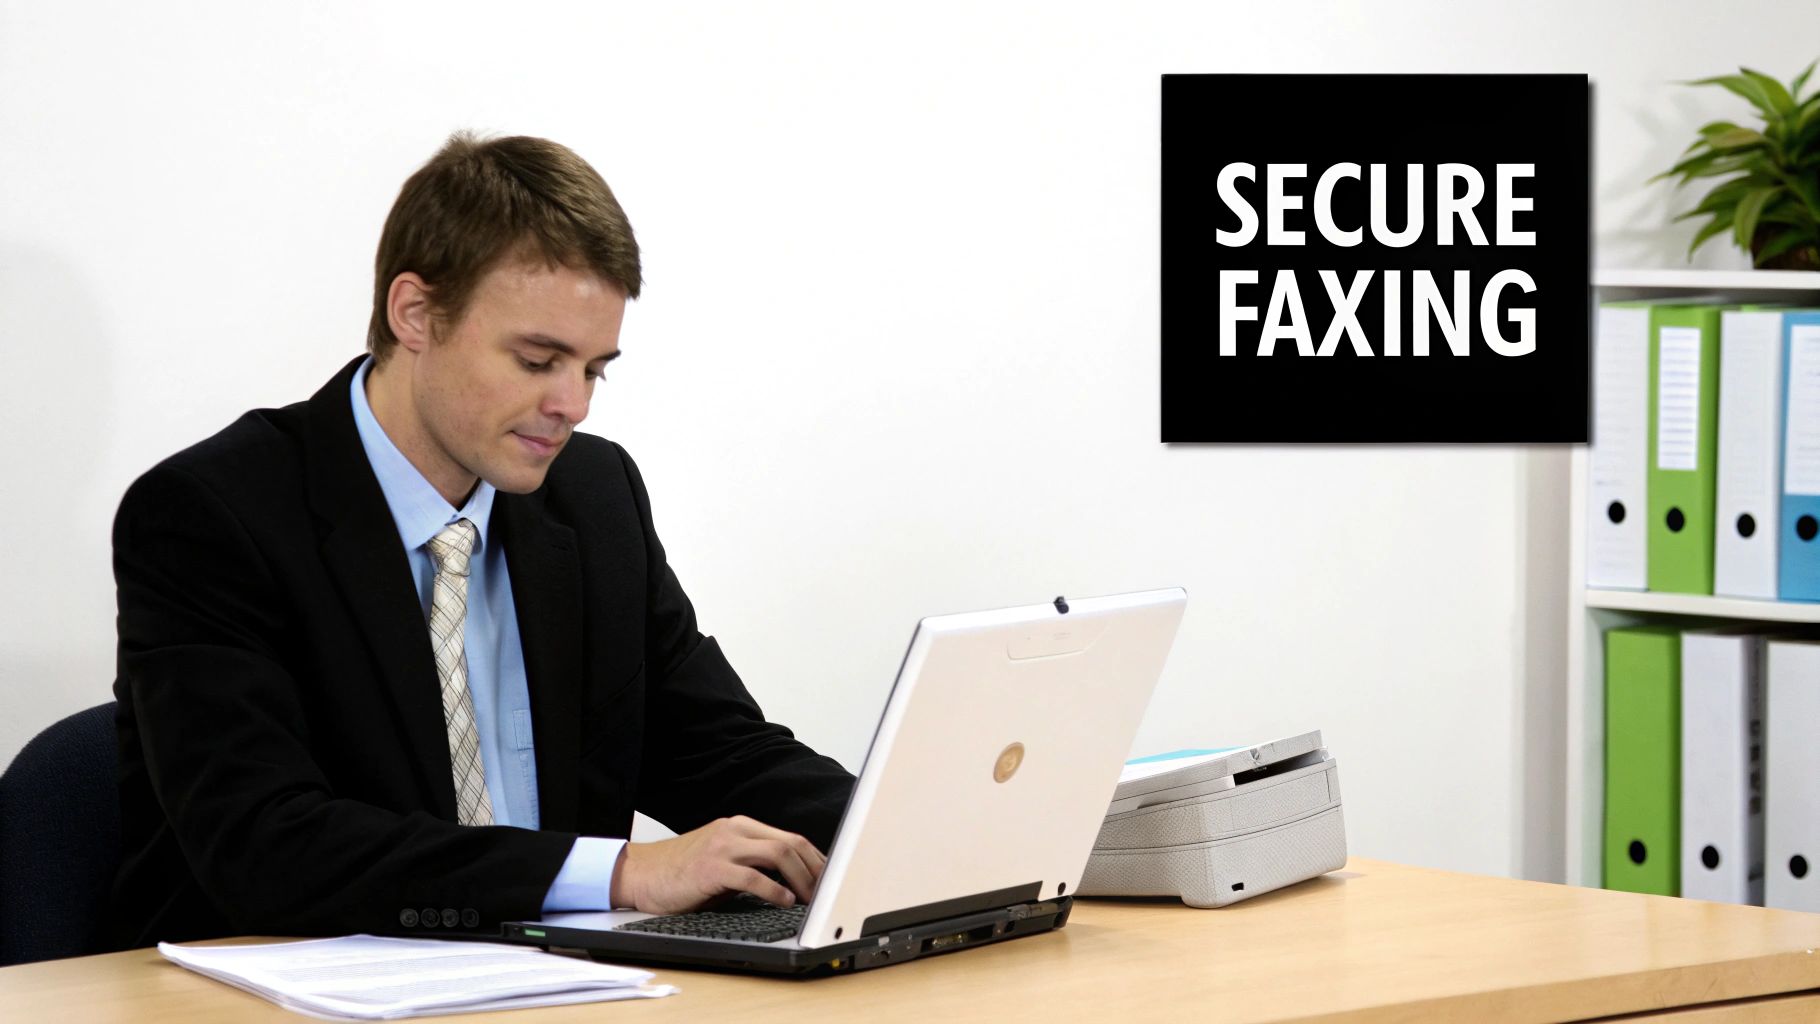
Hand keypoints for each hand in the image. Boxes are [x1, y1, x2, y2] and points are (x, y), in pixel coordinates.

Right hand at [610, 815, 828, 913]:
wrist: (641, 873)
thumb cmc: (683, 871)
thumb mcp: (724, 859)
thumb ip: (753, 862)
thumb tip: (793, 880)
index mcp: (741, 826)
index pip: (791, 838)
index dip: (816, 859)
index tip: (830, 879)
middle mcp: (735, 830)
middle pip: (791, 843)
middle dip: (816, 869)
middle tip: (828, 891)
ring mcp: (723, 846)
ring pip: (778, 854)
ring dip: (802, 879)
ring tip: (812, 898)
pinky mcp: (712, 867)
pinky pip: (752, 876)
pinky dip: (774, 890)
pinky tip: (785, 901)